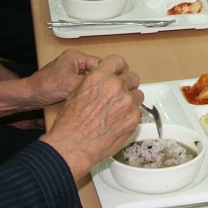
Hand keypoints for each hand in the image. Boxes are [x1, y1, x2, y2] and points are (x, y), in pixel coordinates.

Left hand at [25, 48, 105, 106]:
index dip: (107, 75)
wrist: (29, 96)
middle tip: (104, 93)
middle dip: (99, 81)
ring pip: (90, 78)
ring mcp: (71, 69)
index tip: (113, 86)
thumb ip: (91, 82)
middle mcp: (75, 60)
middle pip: (96, 71)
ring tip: (94, 96)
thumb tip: (108, 84)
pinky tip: (86, 97)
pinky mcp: (68, 79)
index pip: (100, 64)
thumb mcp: (72, 85)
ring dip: (91, 87)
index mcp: (76, 56)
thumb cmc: (46, 87)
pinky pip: (83, 83)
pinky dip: (84, 90)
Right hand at [39, 56, 144, 176]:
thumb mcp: (76, 93)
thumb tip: (103, 80)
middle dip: (126, 85)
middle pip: (132, 77)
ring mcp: (127, 102)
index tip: (119, 73)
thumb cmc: (70, 123)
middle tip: (118, 95)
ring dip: (130, 100)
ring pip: (137, 94)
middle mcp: (116, 86)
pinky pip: (138, 111)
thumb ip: (94, 82)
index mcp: (100, 77)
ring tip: (117, 111)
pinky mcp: (134, 117)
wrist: (73, 145)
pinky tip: (118, 122)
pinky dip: (130, 115)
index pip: (117, 61)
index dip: (118, 68)